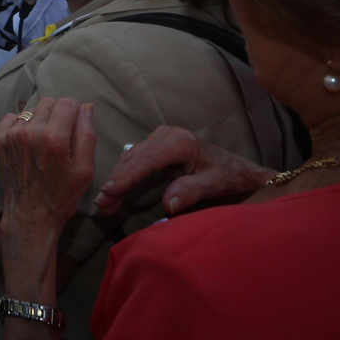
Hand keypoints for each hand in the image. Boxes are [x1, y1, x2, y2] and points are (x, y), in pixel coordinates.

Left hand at [0, 97, 96, 236]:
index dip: (76, 111)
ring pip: (31, 110)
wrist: (30, 216)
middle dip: (59, 114)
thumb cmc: (62, 196)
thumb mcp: (85, 169)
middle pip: (49, 103)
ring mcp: (11, 135)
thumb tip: (86, 107)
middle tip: (62, 135)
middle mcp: (30, 132)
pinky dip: (21, 124)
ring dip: (40, 120)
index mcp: (54, 138)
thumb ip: (87, 134)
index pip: (68, 103)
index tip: (76, 124)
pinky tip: (29, 142)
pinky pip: (12, 117)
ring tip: (44, 142)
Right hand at [93, 125, 274, 217]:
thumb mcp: (214, 185)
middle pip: (135, 157)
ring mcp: (161, 138)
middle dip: (117, 181)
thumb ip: (191, 191)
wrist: (238, 169)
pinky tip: (116, 191)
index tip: (110, 191)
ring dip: (118, 179)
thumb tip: (167, 204)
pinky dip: (125, 175)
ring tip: (105, 201)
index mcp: (181, 142)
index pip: (147, 158)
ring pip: (132, 158)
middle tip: (102, 203)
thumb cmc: (228, 176)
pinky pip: (136, 159)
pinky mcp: (157, 146)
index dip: (127, 175)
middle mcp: (167, 135)